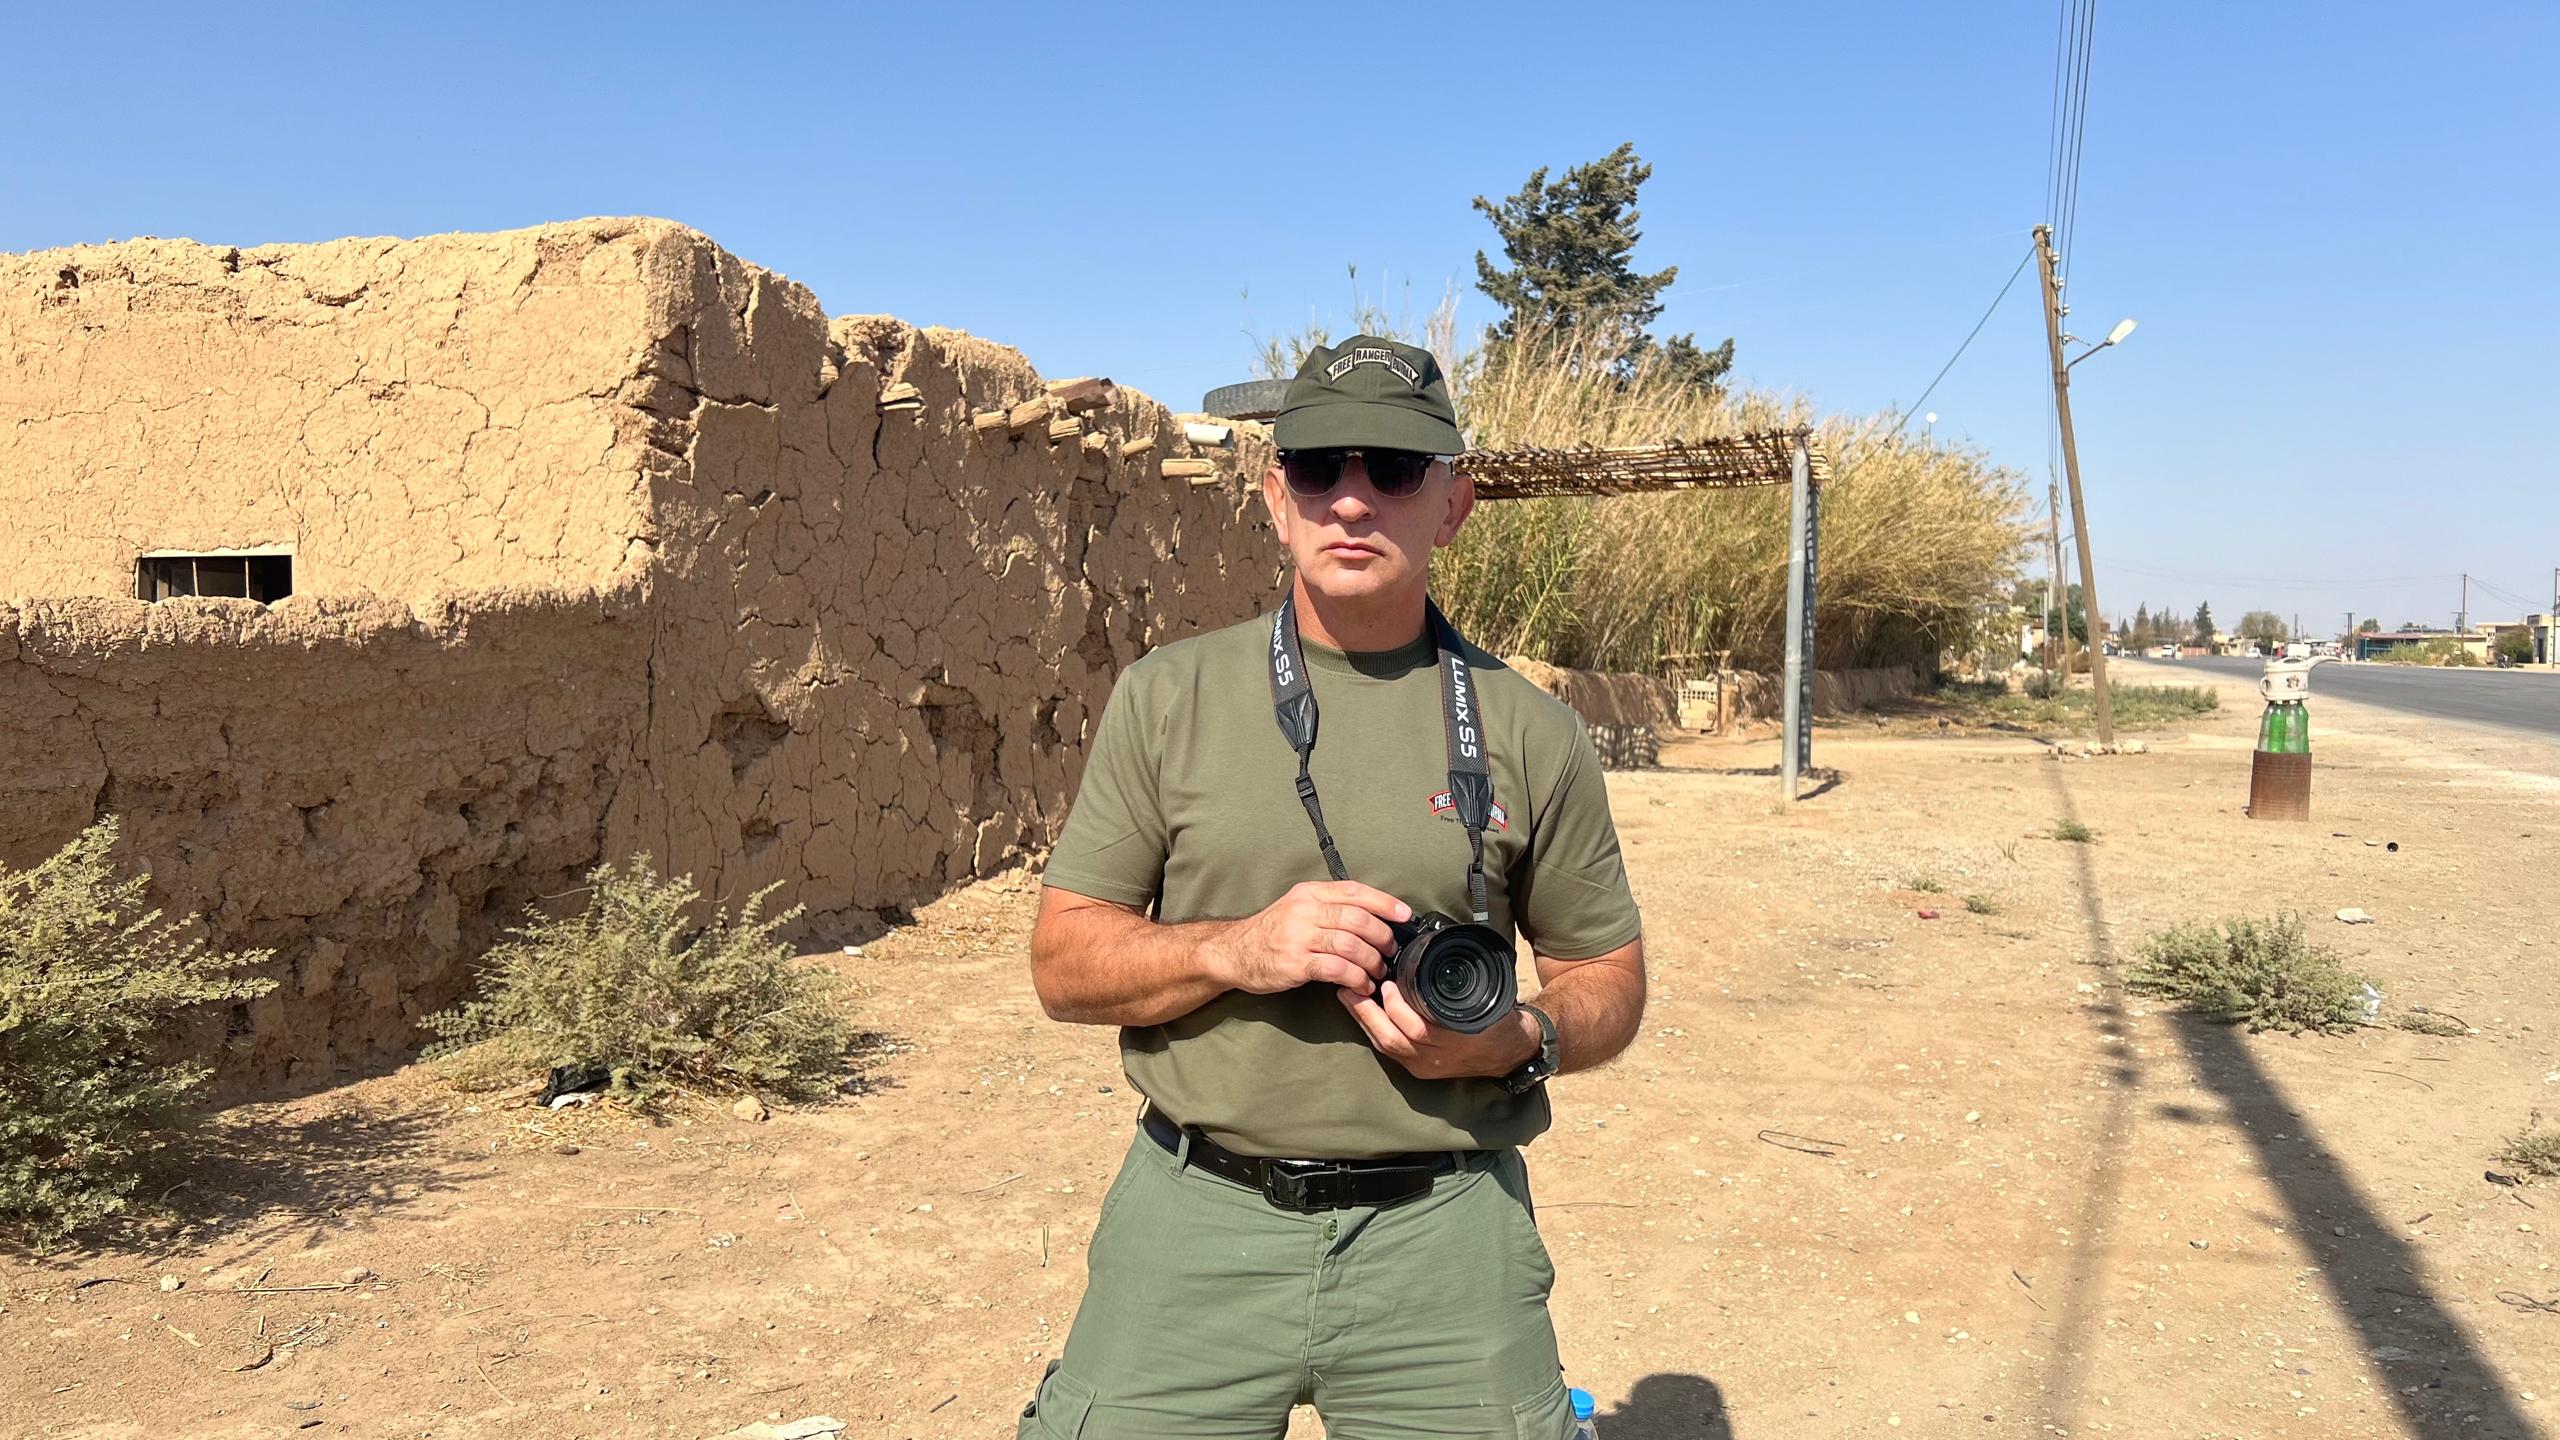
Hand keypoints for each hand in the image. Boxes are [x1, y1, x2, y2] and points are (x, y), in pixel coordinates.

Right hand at [1207, 880, 1408, 997]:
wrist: (1233, 952)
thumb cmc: (1272, 932)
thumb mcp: (1298, 907)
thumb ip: (1330, 908)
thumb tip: (1373, 917)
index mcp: (1310, 893)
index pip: (1355, 891)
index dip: (1385, 903)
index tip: (1406, 916)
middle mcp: (1305, 910)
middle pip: (1358, 919)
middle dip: (1383, 937)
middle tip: (1391, 952)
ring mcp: (1299, 937)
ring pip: (1351, 944)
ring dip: (1372, 961)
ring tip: (1378, 973)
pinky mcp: (1295, 964)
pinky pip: (1336, 969)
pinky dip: (1356, 979)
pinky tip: (1361, 986)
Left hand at [1337, 986, 1539, 1081]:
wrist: (1514, 1053)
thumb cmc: (1500, 1021)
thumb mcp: (1487, 1000)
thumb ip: (1462, 987)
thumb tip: (1434, 959)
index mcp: (1454, 1042)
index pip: (1418, 1029)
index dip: (1398, 1007)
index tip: (1387, 984)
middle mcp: (1436, 1060)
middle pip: (1392, 1041)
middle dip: (1367, 1014)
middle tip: (1352, 988)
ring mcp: (1425, 1067)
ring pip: (1386, 1047)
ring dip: (1364, 1020)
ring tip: (1349, 996)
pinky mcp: (1419, 1069)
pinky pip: (1389, 1050)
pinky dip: (1374, 1029)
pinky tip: (1363, 1012)